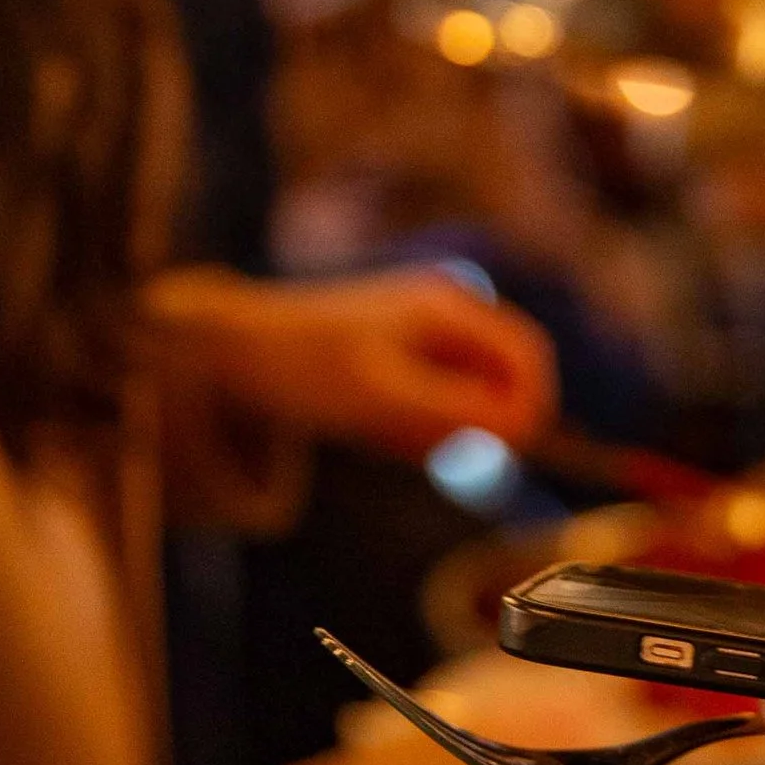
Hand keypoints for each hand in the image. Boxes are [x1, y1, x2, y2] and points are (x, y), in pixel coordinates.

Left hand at [150, 267, 555, 463]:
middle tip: (429, 453)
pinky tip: (378, 430)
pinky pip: (438, 397)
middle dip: (480, 424)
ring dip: (445, 429)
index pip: (528, 356)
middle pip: (503, 376)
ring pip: (471, 393)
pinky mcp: (402, 352)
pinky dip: (420, 425)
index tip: (501, 458)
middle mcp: (446, 308)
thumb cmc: (306, 369)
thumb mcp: (384, 398)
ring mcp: (425, 327)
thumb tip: (526, 430)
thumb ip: (458, 414)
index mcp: (449, 306)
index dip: (529, 408)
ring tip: (388, 437)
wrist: (234, 352)